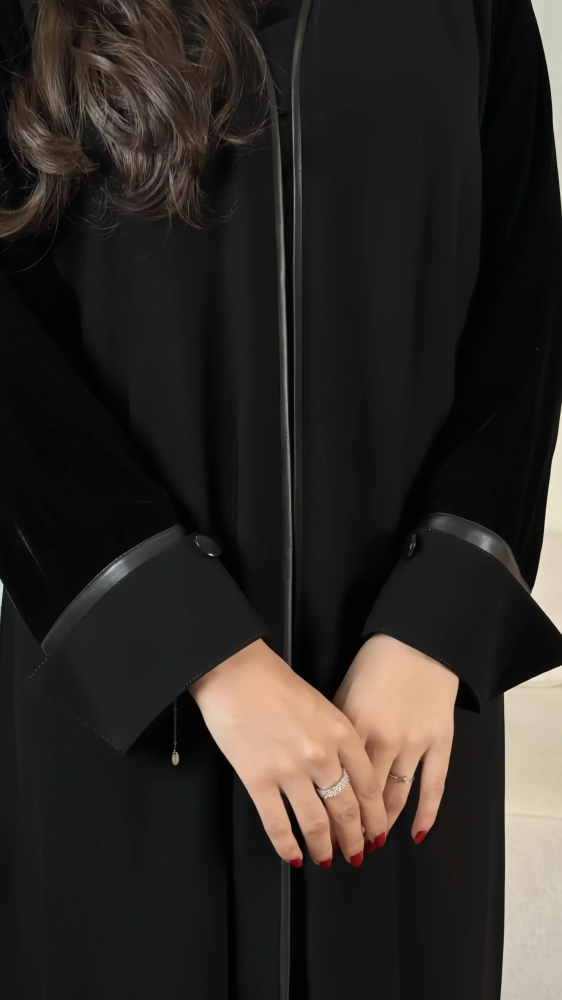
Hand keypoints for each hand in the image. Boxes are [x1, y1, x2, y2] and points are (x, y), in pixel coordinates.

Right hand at [190, 639, 386, 865]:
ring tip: (327, 860)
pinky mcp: (257, 779)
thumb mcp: (321, 705)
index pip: (369, 786)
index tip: (377, 831)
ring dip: (324, 847)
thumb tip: (343, 777)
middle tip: (356, 854)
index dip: (375, 816)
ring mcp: (289, 770)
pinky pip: (277, 824)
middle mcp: (321, 755)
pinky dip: (287, 846)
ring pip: (315, 823)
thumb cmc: (275, 682)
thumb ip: (337, 740)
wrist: (235, 671)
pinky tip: (293, 856)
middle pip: (347, 810)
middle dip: (354, 838)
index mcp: (341, 733)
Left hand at [334, 633, 458, 843]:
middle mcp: (382, 740)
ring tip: (372, 843)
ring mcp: (414, 743)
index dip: (329, 814)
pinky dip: (426, 813)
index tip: (321, 833)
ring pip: (397, 797)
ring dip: (384, 824)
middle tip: (344, 849)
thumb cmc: (374, 664)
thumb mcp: (342, 693)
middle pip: (365, 798)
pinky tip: (416, 833)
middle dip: (353, 828)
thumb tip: (322, 764)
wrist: (417, 641)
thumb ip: (334, 731)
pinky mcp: (440, 741)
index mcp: (352, 728)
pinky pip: (434, 786)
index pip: (337, 785)